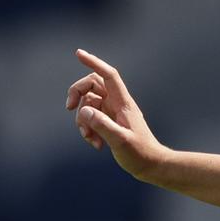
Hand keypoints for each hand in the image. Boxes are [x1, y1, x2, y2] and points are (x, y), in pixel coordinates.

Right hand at [67, 49, 167, 179]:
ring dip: (82, 121)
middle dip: (77, 93)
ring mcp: (112, 112)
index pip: (108, 75)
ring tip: (91, 139)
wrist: (151, 166)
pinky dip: (88, 130)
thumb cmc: (140, 154)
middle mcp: (117, 103)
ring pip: (87, 104)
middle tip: (69, 108)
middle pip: (92, 85)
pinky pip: (90, 118)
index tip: (79, 53)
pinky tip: (97, 145)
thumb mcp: (120, 141)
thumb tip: (83, 111)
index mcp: (123, 102)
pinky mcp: (108, 122)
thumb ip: (102, 125)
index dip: (94, 62)